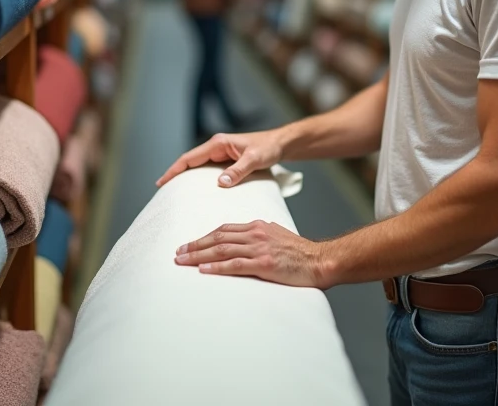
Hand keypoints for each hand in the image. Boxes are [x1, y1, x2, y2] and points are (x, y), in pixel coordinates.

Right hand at [156, 129, 285, 188]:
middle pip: (190, 162)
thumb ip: (238, 170)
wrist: (280, 144)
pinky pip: (207, 170)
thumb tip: (220, 183)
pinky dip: (199, 179)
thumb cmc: (268, 148)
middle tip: (162, 191)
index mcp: (218, 144)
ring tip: (174, 193)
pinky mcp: (226, 160)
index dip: (174, 170)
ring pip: (198, 166)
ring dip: (186, 178)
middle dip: (175, 174)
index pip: (189, 157)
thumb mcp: (254, 159)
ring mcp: (221, 154)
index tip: (162, 182)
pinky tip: (196, 191)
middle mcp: (216, 147)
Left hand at [174, 220, 331, 287]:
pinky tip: (203, 270)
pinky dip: (216, 267)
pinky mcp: (264, 264)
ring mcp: (259, 248)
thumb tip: (244, 240)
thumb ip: (259, 235)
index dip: (204, 237)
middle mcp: (255, 234)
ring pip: (221, 250)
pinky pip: (234, 265)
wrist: (320, 260)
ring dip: (198, 256)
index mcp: (257, 226)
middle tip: (177, 253)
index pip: (224, 229)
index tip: (189, 244)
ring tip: (182, 261)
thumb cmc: (300, 252)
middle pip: (217, 238)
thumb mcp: (277, 235)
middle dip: (195, 245)